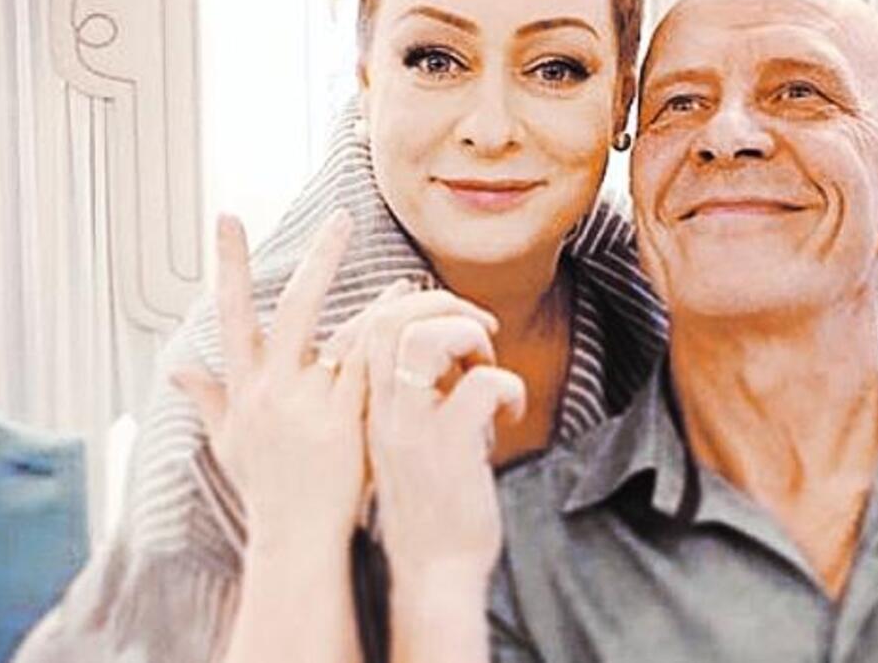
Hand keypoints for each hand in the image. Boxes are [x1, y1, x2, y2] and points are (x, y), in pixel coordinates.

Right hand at [173, 210, 375, 547]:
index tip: (227, 219)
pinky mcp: (344, 422)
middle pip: (291, 307)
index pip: (232, 313)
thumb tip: (179, 367)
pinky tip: (410, 316)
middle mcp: (272, 389)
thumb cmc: (266, 491)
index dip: (230, 263)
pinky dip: (388, 337)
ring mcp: (308, 404)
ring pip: (342, 332)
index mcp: (244, 388)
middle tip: (340, 216)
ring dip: (376, 301)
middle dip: (317, 258)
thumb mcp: (229, 443)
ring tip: (404, 277)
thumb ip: (208, 400)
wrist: (295, 538)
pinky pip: (371, 366)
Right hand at [361, 289, 523, 593]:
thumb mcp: (412, 443)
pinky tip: (511, 412)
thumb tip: (456, 354)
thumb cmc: (434, 508)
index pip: (367, 328)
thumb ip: (420, 398)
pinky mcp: (449, 447)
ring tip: (488, 365)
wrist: (435, 575)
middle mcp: (381, 413)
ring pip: (425, 339)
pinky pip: (481, 383)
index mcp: (368, 409)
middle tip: (482, 330)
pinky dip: (508, 385)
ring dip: (468, 335)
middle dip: (443, 304)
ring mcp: (411, 428)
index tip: (446, 310)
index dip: (407, 302)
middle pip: (390, 319)